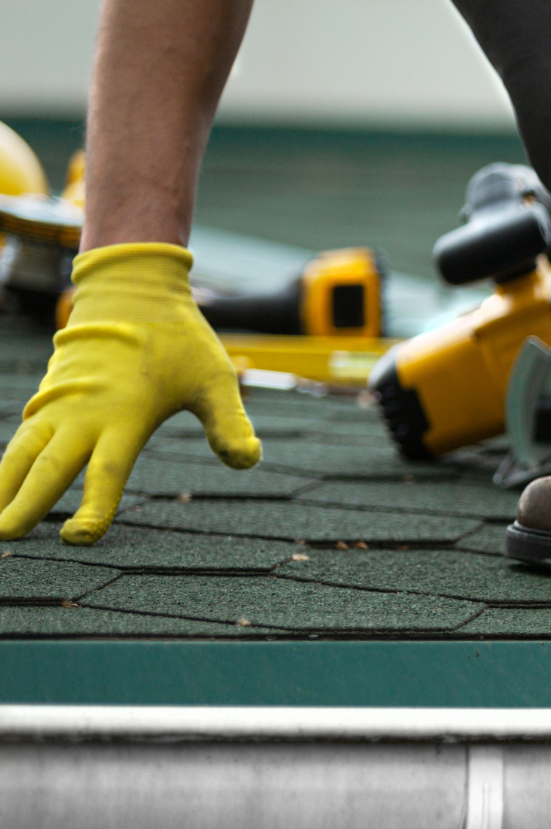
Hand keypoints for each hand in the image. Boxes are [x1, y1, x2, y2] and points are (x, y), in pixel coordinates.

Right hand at [0, 243, 259, 542]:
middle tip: (7, 536)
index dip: (93, 507)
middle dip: (27, 502)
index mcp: (125, 414)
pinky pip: (22, 436)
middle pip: (51, 466)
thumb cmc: (179, 338)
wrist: (132, 290)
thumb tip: (248, 461)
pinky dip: (7, 464)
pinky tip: (0, 489)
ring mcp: (61, 405)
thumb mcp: (215, 378)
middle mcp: (85, 413)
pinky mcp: (50, 399)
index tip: (78, 538)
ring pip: (24, 451)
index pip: (107, 471)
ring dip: (5, 484)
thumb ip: (229, 422)